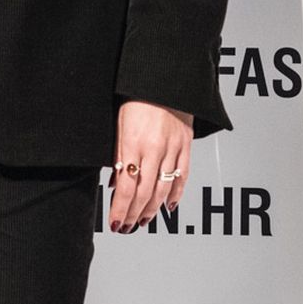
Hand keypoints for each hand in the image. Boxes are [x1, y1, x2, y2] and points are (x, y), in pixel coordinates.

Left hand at [109, 102, 193, 231]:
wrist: (164, 77)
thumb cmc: (137, 97)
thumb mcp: (119, 126)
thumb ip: (118, 156)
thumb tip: (116, 184)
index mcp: (133, 143)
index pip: (126, 187)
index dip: (121, 209)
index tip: (116, 222)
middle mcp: (155, 148)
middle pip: (145, 192)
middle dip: (134, 214)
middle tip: (127, 226)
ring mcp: (173, 148)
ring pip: (164, 188)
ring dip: (153, 209)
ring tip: (143, 221)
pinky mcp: (187, 144)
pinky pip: (183, 175)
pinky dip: (176, 193)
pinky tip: (168, 206)